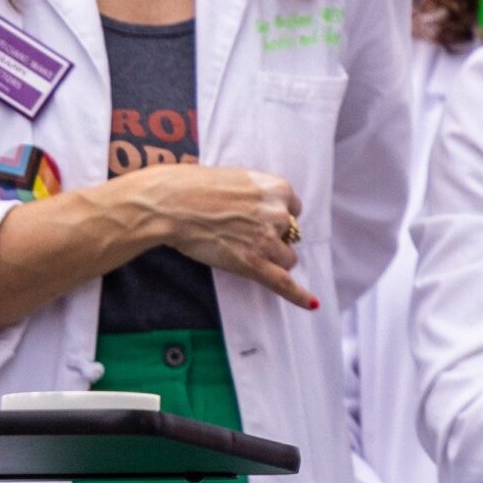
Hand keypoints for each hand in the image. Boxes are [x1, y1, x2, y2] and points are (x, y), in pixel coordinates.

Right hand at [126, 165, 315, 309]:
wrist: (170, 204)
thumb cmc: (195, 188)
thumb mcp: (240, 178)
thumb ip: (260, 195)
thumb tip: (270, 210)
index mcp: (279, 188)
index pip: (293, 210)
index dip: (276, 217)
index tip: (258, 218)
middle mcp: (278, 214)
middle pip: (289, 235)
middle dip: (271, 237)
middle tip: (239, 232)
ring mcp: (267, 240)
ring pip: (286, 258)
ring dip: (271, 259)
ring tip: (239, 250)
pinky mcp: (253, 263)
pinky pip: (283, 283)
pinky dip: (299, 296)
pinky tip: (312, 304)